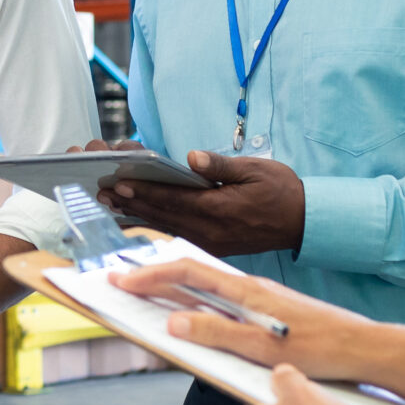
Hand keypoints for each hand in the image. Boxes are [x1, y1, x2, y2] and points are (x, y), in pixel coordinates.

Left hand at [104, 150, 304, 256]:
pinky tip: (136, 219)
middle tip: (101, 192)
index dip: (145, 191)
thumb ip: (221, 166)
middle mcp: (211, 230)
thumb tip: (192, 157)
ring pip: (166, 227)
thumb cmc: (280, 191)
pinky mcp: (212, 247)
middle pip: (163, 215)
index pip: (174, 199)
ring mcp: (210, 242)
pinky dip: (154, 226)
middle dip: (131, 202)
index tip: (119, 182)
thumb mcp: (256, 170)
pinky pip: (177, 235)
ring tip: (110, 204)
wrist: (302, 222)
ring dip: (137, 215)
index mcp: (220, 210)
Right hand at [108, 256, 376, 380]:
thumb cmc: (319, 349)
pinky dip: (198, 297)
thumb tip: (173, 321)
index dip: (149, 276)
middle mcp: (250, 287)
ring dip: (173, 285)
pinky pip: (222, 295)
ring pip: (207, 283)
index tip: (119, 280)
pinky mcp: (270, 307)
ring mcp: (261, 295)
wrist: (365, 347)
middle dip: (153, 274)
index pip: (186, 274)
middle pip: (191, 272)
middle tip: (120, 278)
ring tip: (146, 289)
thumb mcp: (263, 348)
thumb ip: (217, 334)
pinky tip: (196, 308)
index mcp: (244, 292)